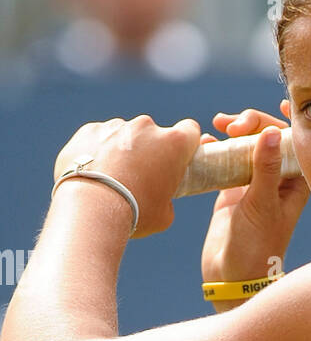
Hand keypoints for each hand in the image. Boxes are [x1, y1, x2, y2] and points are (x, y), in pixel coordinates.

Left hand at [53, 115, 201, 238]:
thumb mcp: (165, 214)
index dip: (185, 144)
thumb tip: (160, 196)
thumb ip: (167, 196)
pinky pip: (98, 138)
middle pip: (153, 134)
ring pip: (124, 135)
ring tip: (111, 179)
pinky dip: (97, 152)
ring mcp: (116, 126)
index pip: (190, 130)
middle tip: (139, 178)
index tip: (176, 159)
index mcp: (174, 143)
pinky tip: (93, 174)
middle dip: (149, 150)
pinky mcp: (89, 131)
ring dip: (122, 151)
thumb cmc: (134, 213)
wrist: (91, 209)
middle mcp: (146, 127)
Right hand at [201, 100, 310, 282]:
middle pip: (266, 138)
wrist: (232, 276)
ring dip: (233, 132)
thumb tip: (271, 132)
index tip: (278, 104)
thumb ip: (265, 168)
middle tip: (234, 125)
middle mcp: (274, 180)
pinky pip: (224, 161)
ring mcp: (251, 183)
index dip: (285, 121)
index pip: (292, 142)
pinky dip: (215, 149)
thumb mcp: (262, 205)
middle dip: (252, 124)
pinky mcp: (230, 190)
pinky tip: (206, 144)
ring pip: (244, 146)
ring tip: (218, 126)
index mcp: (294, 182)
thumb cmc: (257, 246)